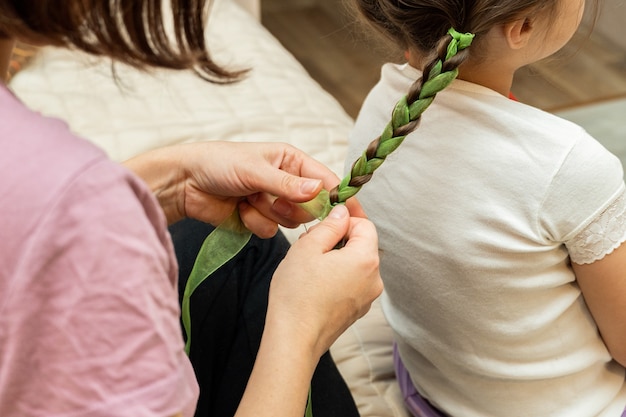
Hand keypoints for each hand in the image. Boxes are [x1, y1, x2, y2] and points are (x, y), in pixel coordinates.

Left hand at [125, 142, 364, 234]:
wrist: (184, 183)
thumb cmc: (218, 163)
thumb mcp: (254, 169)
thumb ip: (287, 184)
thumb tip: (319, 191)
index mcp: (291, 161)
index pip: (326, 181)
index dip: (340, 198)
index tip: (353, 217)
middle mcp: (287, 182)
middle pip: (310, 207)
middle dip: (290, 207)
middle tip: (269, 198)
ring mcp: (273, 202)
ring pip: (290, 222)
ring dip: (268, 213)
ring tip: (248, 199)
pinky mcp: (258, 219)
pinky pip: (270, 231)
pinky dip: (254, 223)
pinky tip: (238, 210)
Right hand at [234, 204, 381, 416]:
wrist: (293, 340)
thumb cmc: (297, 294)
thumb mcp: (308, 248)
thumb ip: (330, 225)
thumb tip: (342, 212)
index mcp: (366, 259)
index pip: (365, 224)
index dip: (347, 216)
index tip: (328, 212)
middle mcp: (374, 279)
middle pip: (362, 245)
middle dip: (340, 236)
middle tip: (313, 237)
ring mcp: (366, 298)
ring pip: (356, 264)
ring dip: (337, 256)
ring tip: (310, 261)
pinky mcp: (356, 311)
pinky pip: (351, 282)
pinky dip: (337, 275)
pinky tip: (314, 281)